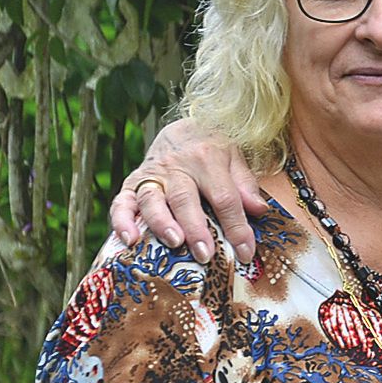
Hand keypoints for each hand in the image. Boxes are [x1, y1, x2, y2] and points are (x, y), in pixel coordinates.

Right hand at [109, 120, 264, 263]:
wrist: (182, 128)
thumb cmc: (212, 149)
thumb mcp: (235, 158)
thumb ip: (245, 185)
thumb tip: (259, 211)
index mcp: (208, 159)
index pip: (225, 197)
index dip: (236, 228)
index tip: (245, 253)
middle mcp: (178, 167)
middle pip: (186, 199)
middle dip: (196, 228)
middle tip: (205, 254)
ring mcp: (153, 175)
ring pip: (153, 199)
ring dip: (161, 223)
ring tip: (174, 243)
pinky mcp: (132, 182)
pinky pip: (122, 202)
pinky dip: (122, 221)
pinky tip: (129, 240)